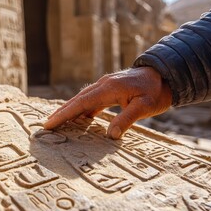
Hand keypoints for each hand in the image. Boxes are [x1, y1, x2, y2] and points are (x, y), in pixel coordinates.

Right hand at [44, 67, 171, 138]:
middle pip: (77, 100)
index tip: (50, 123)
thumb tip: (110, 136)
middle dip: (61, 112)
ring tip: (58, 123)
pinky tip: (79, 119)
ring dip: (70, 110)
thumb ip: (126, 119)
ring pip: (82, 99)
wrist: (164, 75)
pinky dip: (82, 109)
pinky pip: (91, 100)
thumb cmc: (155, 91)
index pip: (81, 103)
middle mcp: (103, 84)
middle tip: (46, 126)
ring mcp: (105, 85)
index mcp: (109, 88)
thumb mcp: (144, 107)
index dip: (64, 114)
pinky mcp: (109, 89)